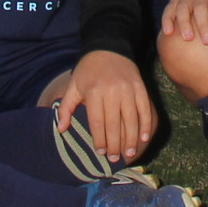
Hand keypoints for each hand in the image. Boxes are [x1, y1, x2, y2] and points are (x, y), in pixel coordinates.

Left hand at [59, 49, 157, 166]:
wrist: (108, 47)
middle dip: (115, 144)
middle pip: (115, 123)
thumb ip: (66, 108)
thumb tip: (61, 129)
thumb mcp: (73, 85)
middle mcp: (112, 91)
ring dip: (132, 139)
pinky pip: (145, 109)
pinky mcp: (141, 87)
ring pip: (132, 119)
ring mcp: (129, 89)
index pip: (98, 121)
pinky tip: (144, 138)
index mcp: (94, 92)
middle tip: (115, 159)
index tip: (100, 152)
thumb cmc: (88, 70)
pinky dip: (146, 124)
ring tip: (130, 153)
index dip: (99, 139)